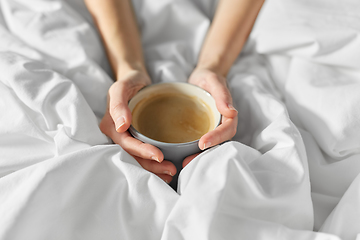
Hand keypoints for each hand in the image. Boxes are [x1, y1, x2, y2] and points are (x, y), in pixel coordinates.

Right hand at [100, 68, 176, 182]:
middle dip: (151, 166)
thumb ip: (118, 105)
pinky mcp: (137, 137)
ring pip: (139, 158)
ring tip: (171, 172)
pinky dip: (155, 161)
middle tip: (171, 170)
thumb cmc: (128, 82)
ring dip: (154, 168)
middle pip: (133, 156)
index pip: (126, 144)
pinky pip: (144, 152)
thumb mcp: (121, 87)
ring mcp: (128, 137)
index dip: (142, 152)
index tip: (159, 156)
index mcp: (111, 126)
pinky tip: (167, 166)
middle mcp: (118, 135)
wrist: (135, 79)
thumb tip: (121, 127)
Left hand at [183, 68, 237, 166]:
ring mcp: (212, 128)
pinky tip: (181, 156)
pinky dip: (192, 150)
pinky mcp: (203, 130)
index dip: (216, 138)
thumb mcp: (214, 80)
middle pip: (219, 143)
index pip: (227, 130)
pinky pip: (200, 142)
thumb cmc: (209, 78)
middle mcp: (222, 124)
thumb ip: (222, 94)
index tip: (202, 143)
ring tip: (184, 163)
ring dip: (199, 156)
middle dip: (206, 153)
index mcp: (228, 115)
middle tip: (189, 161)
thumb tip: (231, 111)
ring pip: (210, 146)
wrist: (202, 78)